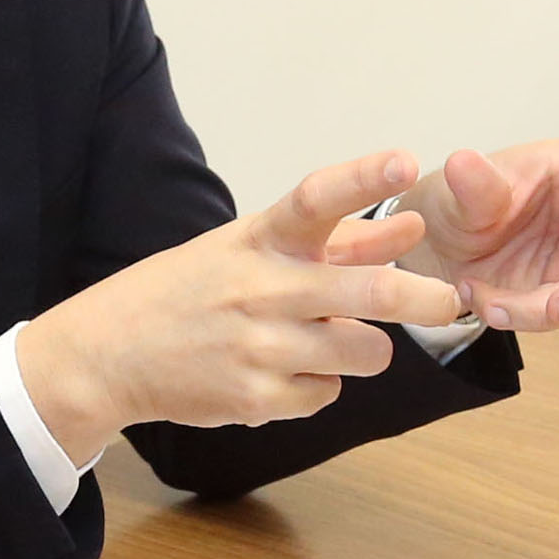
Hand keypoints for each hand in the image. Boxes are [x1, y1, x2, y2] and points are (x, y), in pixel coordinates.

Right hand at [15, 152, 465, 458]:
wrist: (109, 354)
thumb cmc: (195, 291)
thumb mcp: (256, 249)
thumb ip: (342, 241)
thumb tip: (412, 226)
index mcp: (260, 238)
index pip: (315, 198)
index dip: (363, 178)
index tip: (404, 160)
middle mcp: (262, 288)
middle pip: (370, 294)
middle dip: (426, 301)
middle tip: (450, 302)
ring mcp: (259, 346)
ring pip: (366, 353)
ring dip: (366, 350)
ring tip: (332, 341)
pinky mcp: (254, 397)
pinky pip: (328, 394)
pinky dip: (319, 386)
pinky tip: (280, 372)